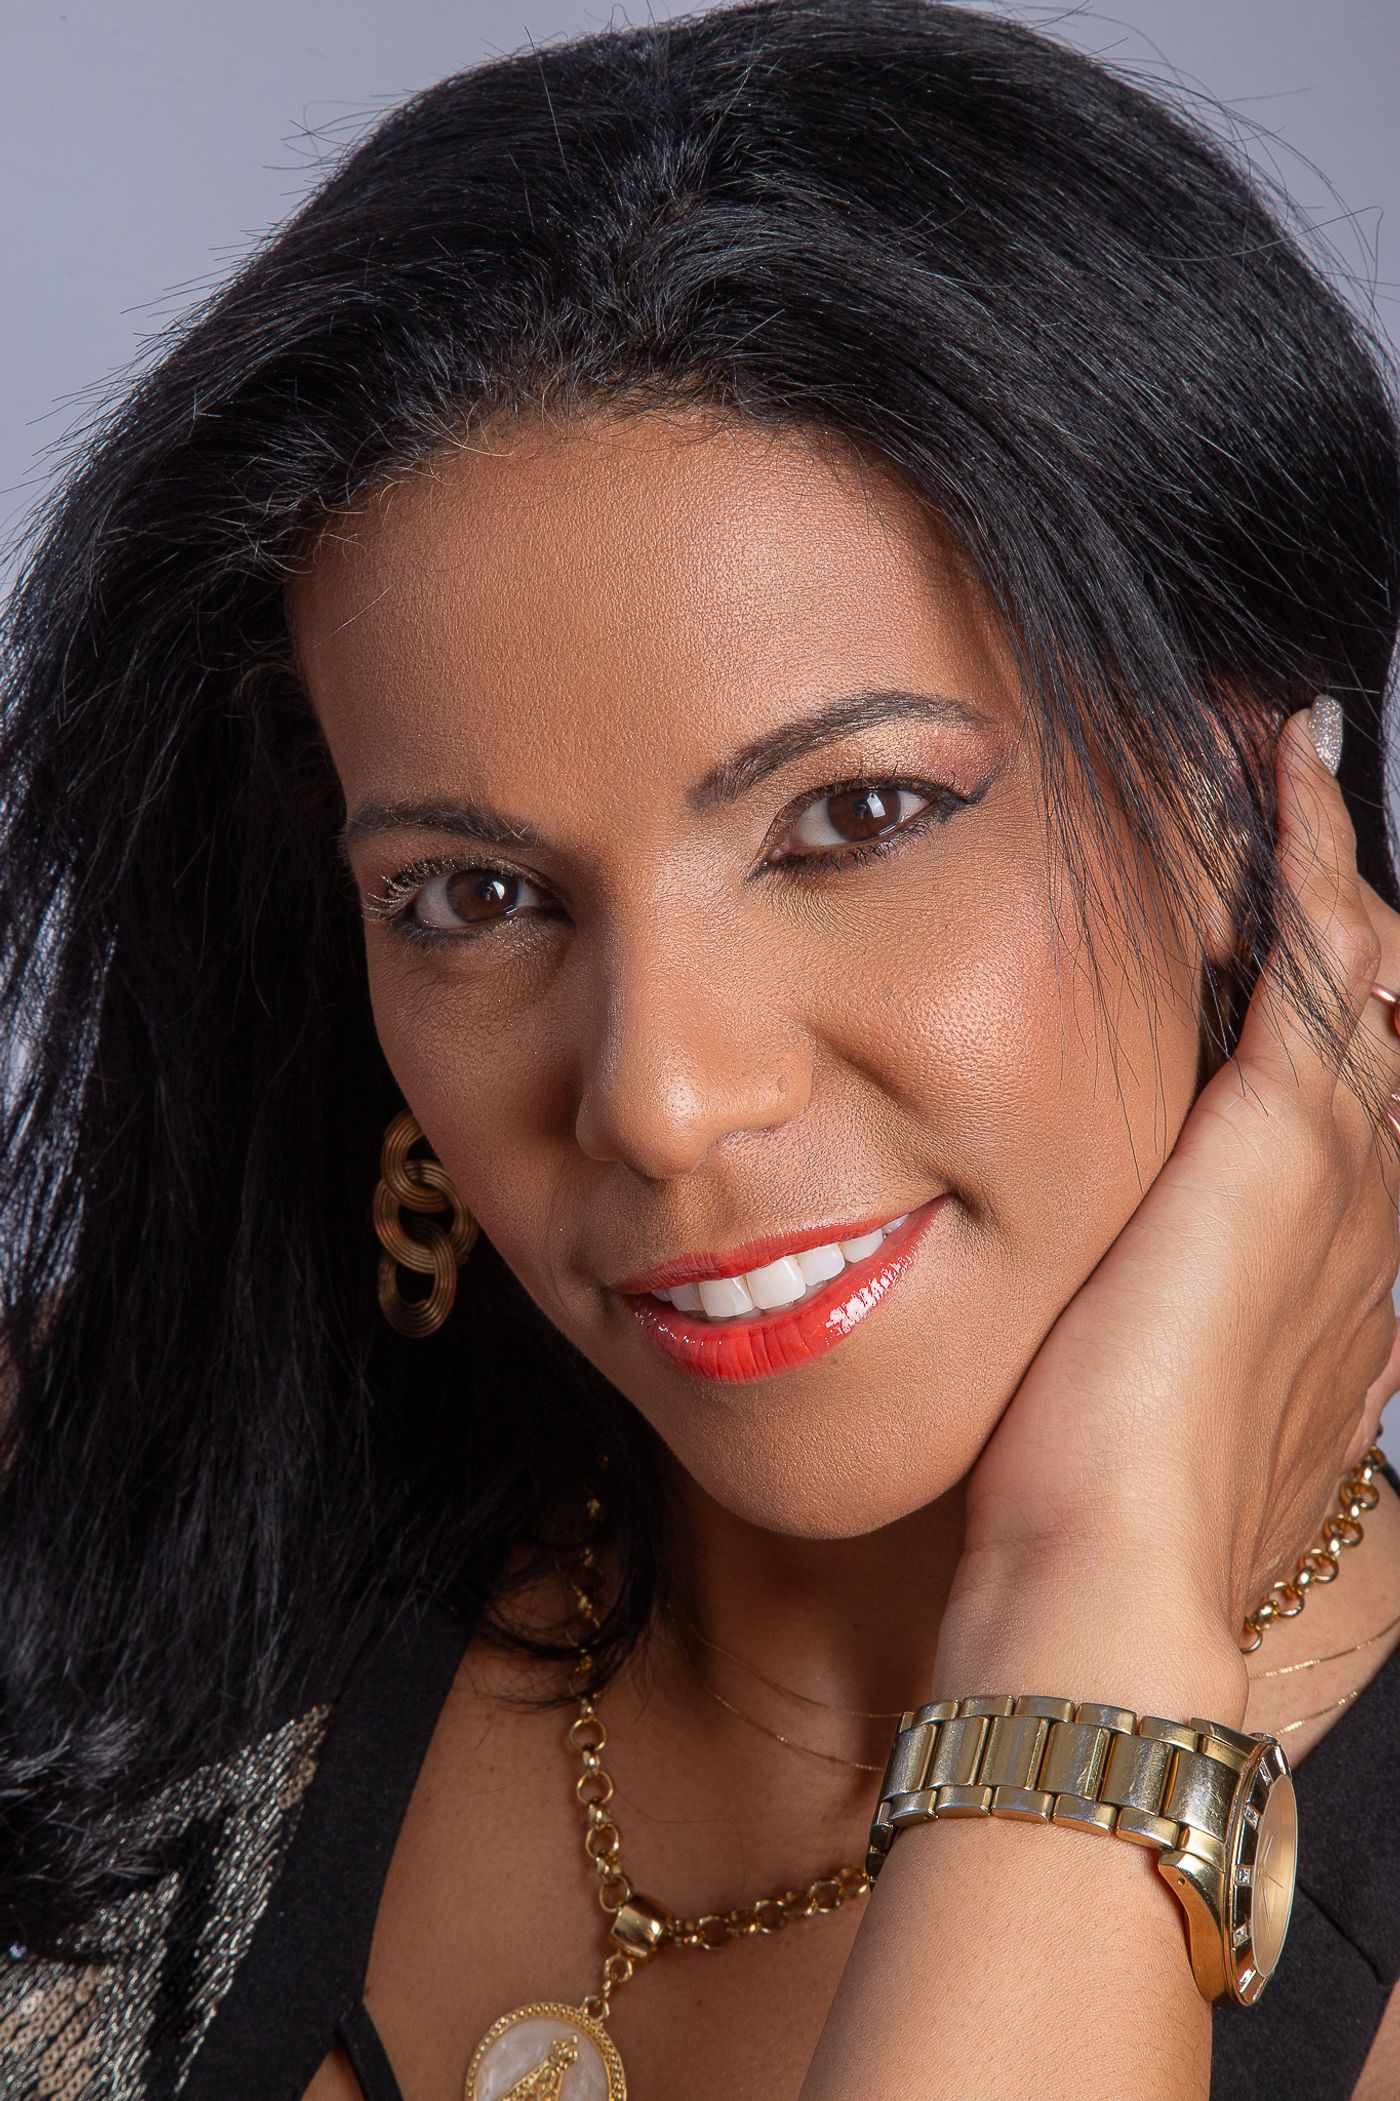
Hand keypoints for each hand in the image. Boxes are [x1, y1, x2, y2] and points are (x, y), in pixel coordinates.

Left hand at [945, 707, 1399, 1691]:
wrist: (1111, 1569)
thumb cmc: (1107, 1493)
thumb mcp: (1151, 1373)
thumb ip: (1160, 1296)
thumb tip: (1110, 1258)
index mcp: (1335, 1262)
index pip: (1352, 1085)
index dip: (1337, 989)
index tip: (1294, 914)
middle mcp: (1368, 1204)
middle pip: (1385, 1011)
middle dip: (1350, 905)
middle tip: (1301, 798)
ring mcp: (1342, 1168)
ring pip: (1368, 968)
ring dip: (1332, 861)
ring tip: (1290, 762)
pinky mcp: (1281, 1143)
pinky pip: (1316, 959)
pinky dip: (1306, 859)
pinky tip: (1281, 776)